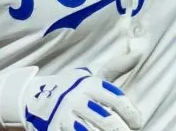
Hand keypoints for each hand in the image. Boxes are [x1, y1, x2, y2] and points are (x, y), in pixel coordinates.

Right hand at [22, 53, 143, 130]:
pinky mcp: (54, 128)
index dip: (130, 112)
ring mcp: (65, 115)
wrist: (35, 95)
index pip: (115, 99)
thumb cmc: (72, 85)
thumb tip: (140, 52)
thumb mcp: (92, 73)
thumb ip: (116, 66)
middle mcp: (78, 99)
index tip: (138, 123)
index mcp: (90, 85)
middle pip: (105, 119)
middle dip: (120, 129)